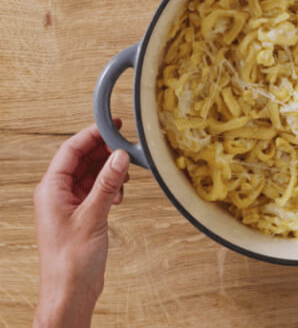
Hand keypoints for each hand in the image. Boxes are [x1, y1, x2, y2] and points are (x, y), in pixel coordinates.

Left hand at [34, 122, 129, 327]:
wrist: (70, 291)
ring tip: (126, 175)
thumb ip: (107, 183)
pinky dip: (110, 187)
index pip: (71, 150)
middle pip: (81, 160)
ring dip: (109, 172)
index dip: (92, 135)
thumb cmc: (70, 260)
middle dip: (104, 153)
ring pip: (91, 174)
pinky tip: (120, 195)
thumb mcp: (93, 215)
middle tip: (126, 149)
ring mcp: (69, 204)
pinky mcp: (81, 214)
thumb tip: (120, 157)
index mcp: (50, 189)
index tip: (112, 126)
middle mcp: (57, 193)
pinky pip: (96, 190)